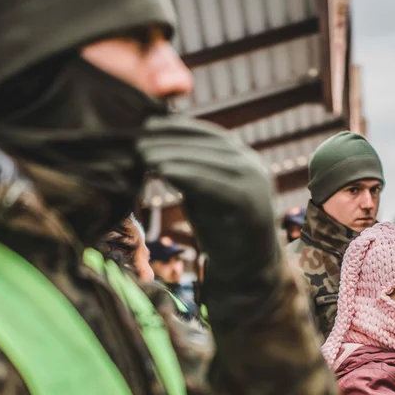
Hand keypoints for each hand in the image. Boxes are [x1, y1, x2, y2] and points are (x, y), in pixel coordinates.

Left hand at [138, 114, 276, 286]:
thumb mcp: (202, 194)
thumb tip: (152, 147)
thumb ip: (188, 171)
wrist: (246, 271)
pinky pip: (214, 182)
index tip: (147, 123)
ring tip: (144, 154)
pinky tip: (162, 170)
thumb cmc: (219, 231)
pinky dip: (186, 173)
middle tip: (138, 138)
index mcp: (244, 160)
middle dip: (171, 139)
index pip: (209, 134)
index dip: (178, 126)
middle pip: (209, 143)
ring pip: (210, 160)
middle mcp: (253, 166)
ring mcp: (256, 183)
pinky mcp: (250, 202)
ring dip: (174, 154)